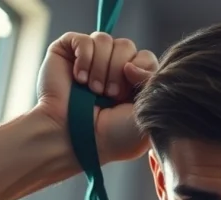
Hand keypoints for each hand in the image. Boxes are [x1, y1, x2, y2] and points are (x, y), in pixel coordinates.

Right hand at [34, 32, 158, 163]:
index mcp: (132, 82)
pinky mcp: (68, 53)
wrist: (77, 139)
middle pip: (126, 46)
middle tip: (109, 95)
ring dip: (101, 68)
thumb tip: (131, 65)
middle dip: (118, 71)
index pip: (145, 57)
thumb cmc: (112, 135)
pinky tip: (79, 79)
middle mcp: (111, 68)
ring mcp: (90, 59)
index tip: (126, 96)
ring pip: (105, 40)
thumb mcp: (145, 113)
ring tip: (94, 90)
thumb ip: (152, 82)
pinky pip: (84, 40)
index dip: (139, 72)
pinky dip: (84, 59)